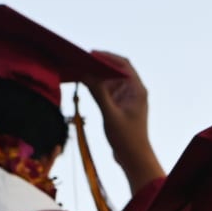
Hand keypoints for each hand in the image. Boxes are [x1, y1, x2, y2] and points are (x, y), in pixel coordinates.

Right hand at [85, 51, 164, 194]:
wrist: (133, 158)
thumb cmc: (126, 138)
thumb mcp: (110, 113)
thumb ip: (99, 92)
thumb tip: (85, 72)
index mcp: (137, 89)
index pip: (123, 64)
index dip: (106, 56)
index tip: (88, 53)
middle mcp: (132, 90)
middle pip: (114, 69)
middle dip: (97, 63)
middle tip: (77, 58)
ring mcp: (125, 97)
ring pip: (107, 78)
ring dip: (93, 73)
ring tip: (74, 67)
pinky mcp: (118, 104)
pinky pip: (104, 89)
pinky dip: (93, 84)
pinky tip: (79, 81)